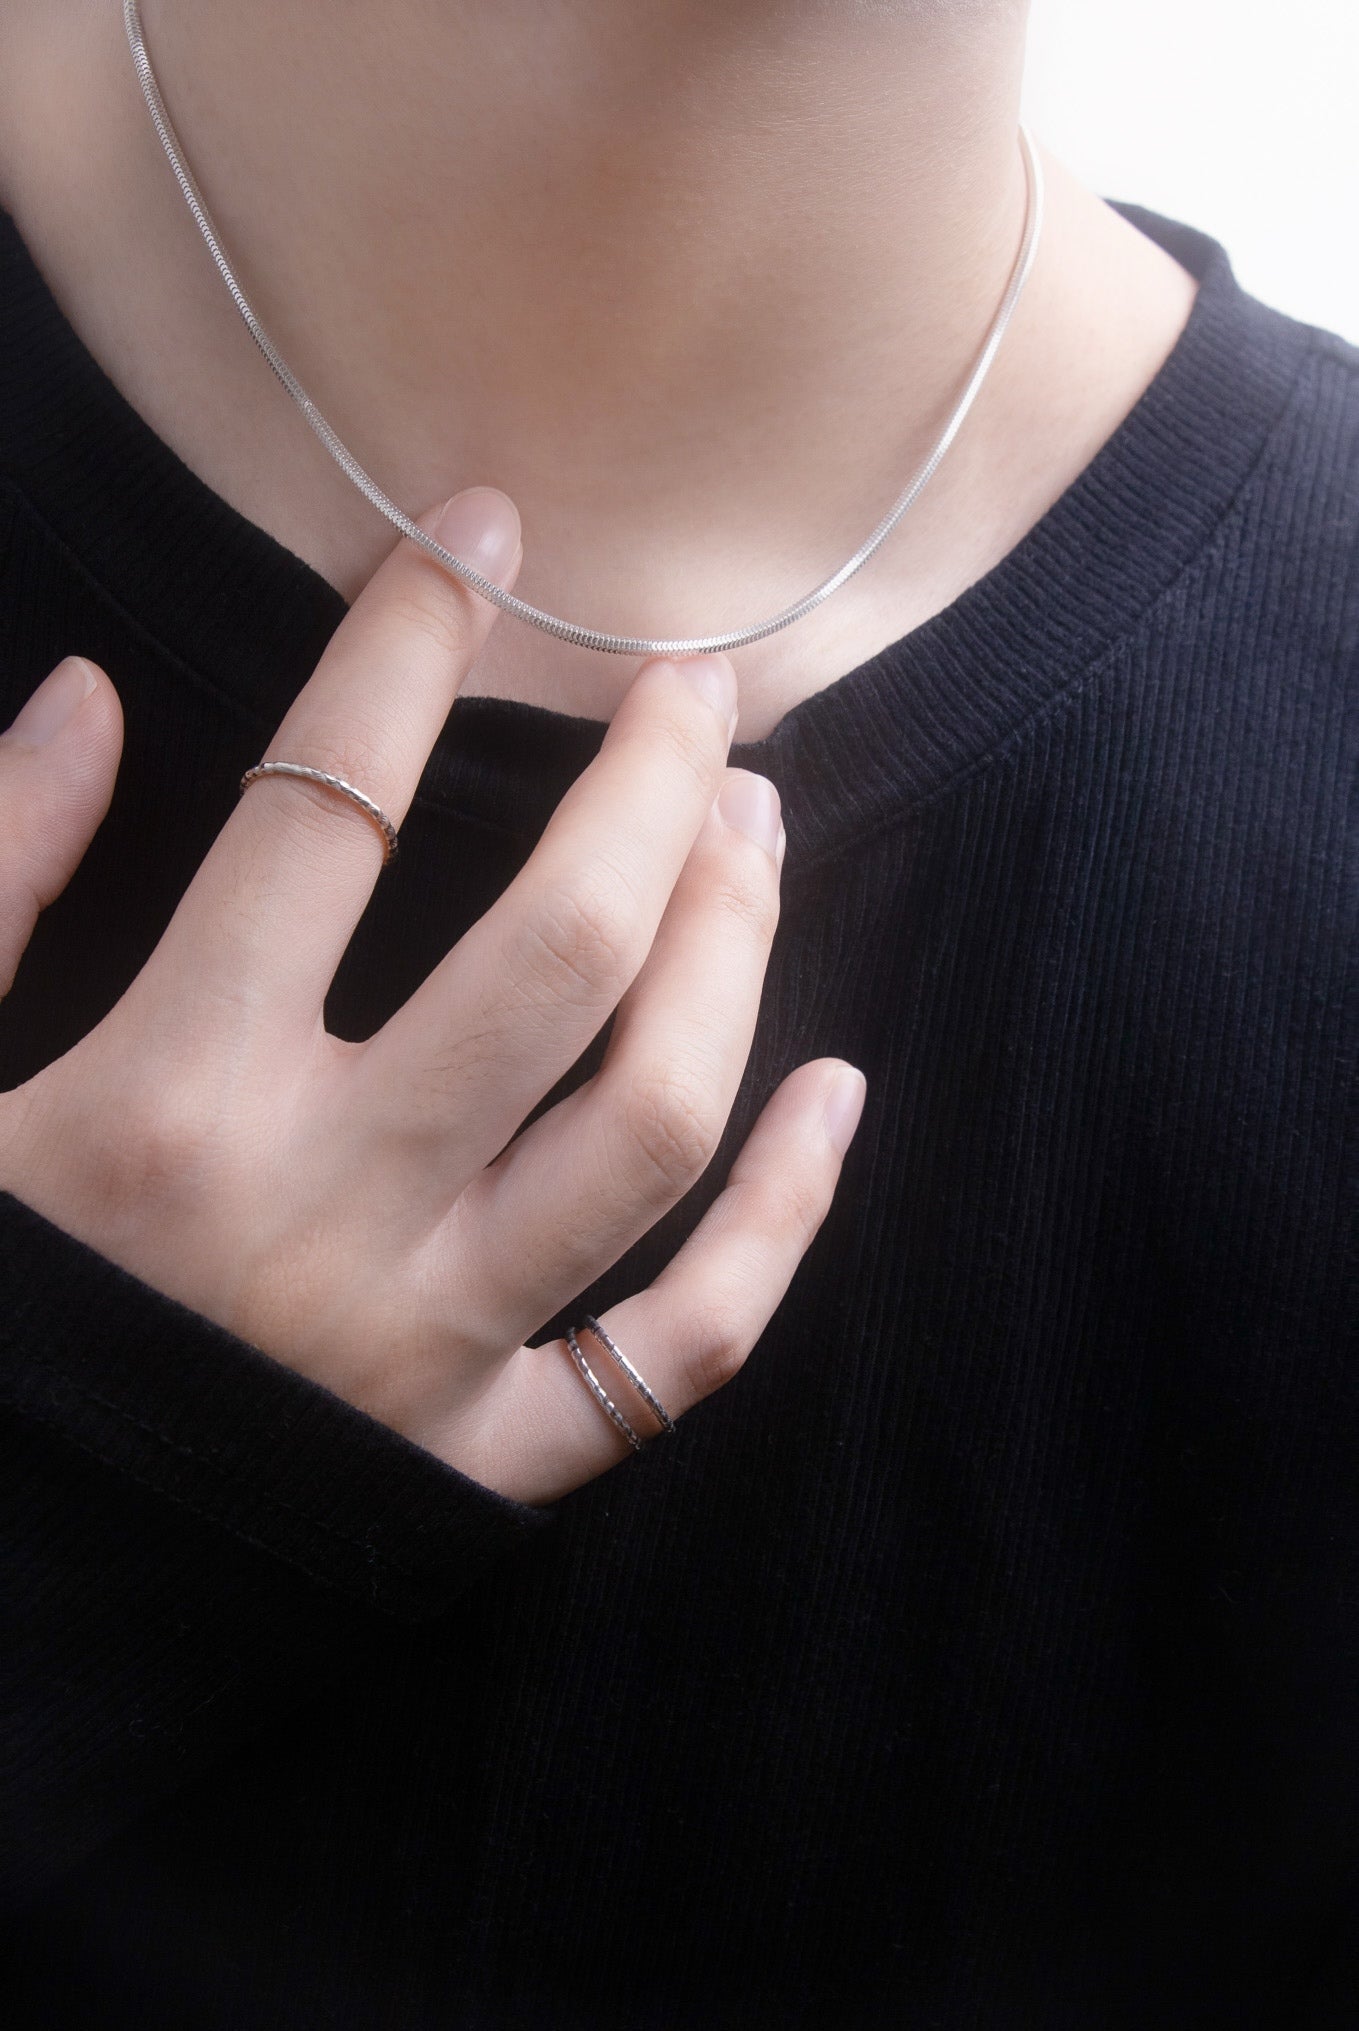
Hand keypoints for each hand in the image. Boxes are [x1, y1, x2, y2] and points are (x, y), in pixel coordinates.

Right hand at [0, 488, 864, 1504]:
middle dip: (648, 787)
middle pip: (555, 951)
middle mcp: (324, 1212)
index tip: (476, 536)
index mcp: (166, 1098)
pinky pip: (679, 1352)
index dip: (405, 639)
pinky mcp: (482, 1460)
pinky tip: (838, 1100)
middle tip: (695, 693)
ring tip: (759, 834)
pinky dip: (781, 1231)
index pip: (320, 805)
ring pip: (651, 1123)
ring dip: (735, 954)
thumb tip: (87, 699)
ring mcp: (425, 1345)